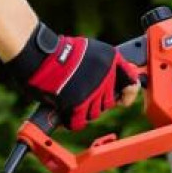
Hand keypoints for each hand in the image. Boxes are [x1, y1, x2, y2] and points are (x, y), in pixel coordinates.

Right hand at [5, 22, 140, 129]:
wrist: (40, 55)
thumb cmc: (59, 52)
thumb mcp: (90, 50)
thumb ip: (103, 65)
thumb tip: (117, 85)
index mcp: (110, 59)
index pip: (131, 80)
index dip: (129, 92)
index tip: (125, 99)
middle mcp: (106, 76)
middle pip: (109, 102)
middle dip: (97, 102)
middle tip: (83, 96)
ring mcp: (93, 91)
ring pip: (95, 113)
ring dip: (84, 112)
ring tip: (71, 102)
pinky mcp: (78, 103)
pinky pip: (79, 122)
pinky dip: (72, 121)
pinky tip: (66, 115)